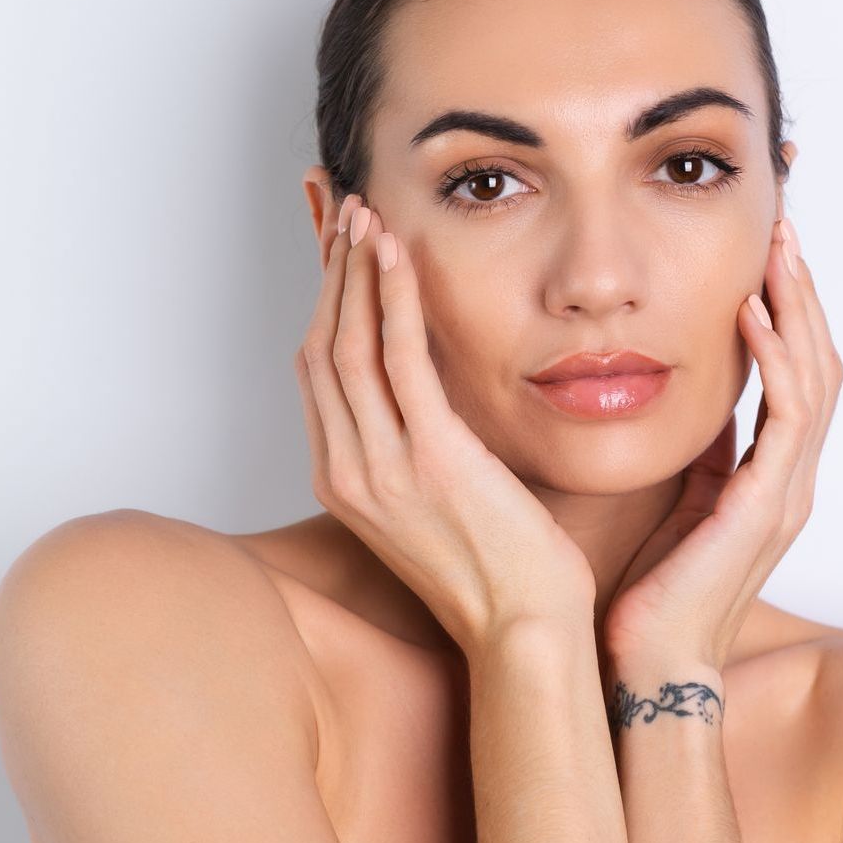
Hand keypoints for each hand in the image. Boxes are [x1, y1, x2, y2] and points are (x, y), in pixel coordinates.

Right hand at [294, 191, 596, 659]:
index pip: (318, 371)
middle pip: (321, 346)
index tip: (335, 249)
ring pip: (348, 344)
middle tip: (339, 210)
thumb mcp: (436, 506)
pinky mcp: (429, 458)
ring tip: (363, 215)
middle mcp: (349, 471)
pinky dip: (391, 298)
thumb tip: (424, 397)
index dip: (323, 301)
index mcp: (346, 481)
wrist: (525, 632)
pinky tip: (396, 254)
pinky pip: (398, 358)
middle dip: (328, 271)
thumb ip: (414, 449)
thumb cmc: (497, 573)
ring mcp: (382, 467)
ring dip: (353, 271)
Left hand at [601, 217, 842, 668]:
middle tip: (784, 228)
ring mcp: (786, 492)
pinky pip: (786, 416)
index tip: (767, 254)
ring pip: (815, 378)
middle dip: (804, 292)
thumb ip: (702, 454)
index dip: (789, 312)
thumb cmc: (654, 590)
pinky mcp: (766, 505)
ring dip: (798, 308)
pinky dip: (776, 358)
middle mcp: (791, 479)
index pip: (796, 375)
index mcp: (770, 476)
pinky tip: (752, 313)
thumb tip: (700, 401)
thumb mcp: (679, 501)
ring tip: (777, 250)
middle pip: (819, 363)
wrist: (649, 662)